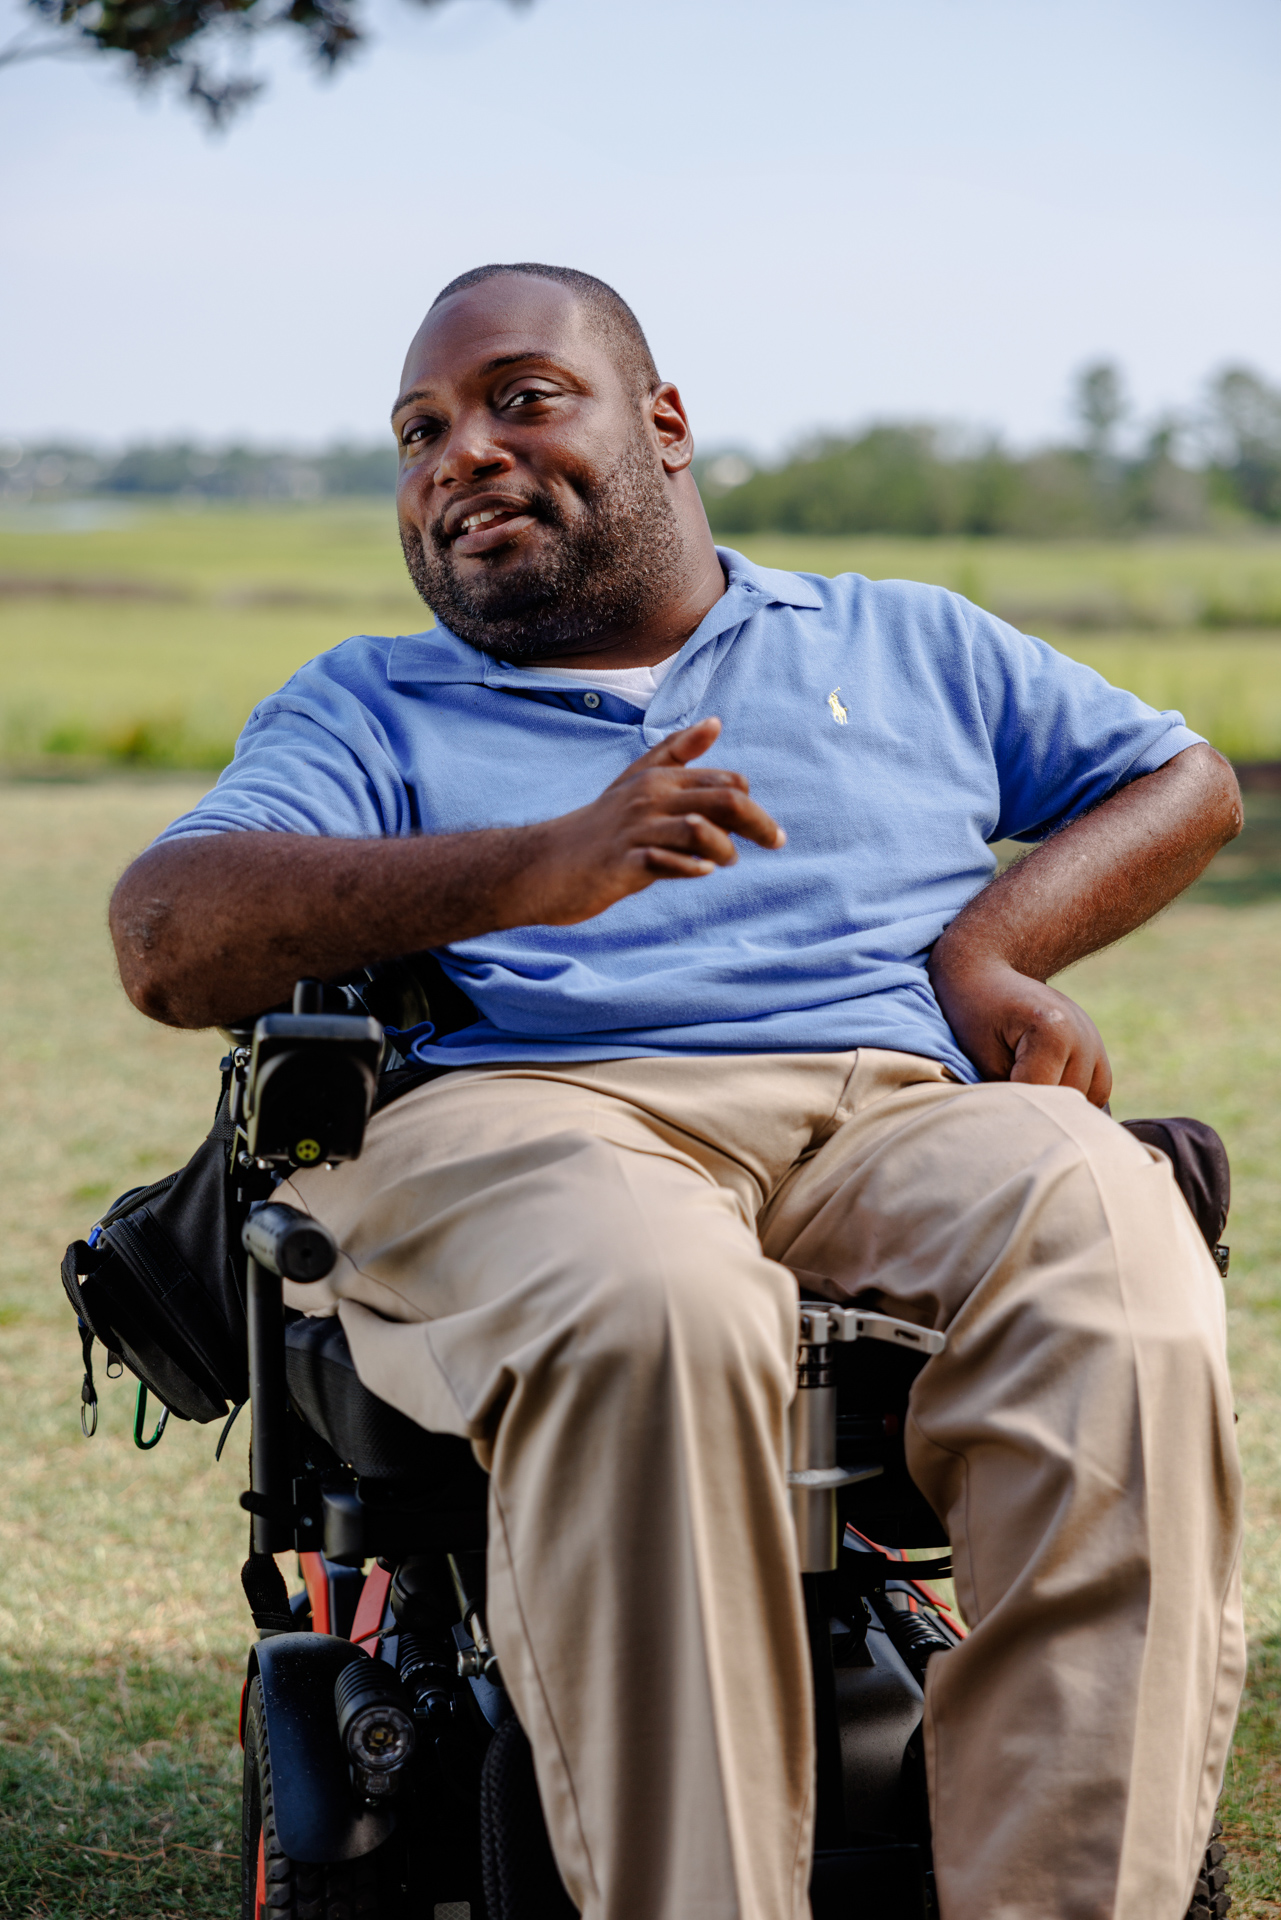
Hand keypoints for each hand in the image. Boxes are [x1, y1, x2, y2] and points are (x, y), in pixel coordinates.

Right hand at [508, 717, 785, 926]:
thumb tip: (715, 722)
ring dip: (724, 849)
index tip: (761, 831)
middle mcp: (650, 798)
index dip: (751, 806)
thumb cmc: (602, 825)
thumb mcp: (638, 781)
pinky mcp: (621, 863)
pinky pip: (664, 862)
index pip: (727, 784)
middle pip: (724, 802)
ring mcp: (635, 830)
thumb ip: (677, 752)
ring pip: (699, 829)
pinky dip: (690, 867)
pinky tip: (701, 871)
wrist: (548, 864)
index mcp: (659, 779)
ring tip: (722, 862)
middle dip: (758, 824)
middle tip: (774, 844)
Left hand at [930, 955, 1111, 1106]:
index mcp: (1054, 1032)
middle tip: (1002, 1106)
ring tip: (1023, 1092)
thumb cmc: (974, 1013)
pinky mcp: (1097, 1048)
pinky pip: (1095, 1094)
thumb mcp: (979, 1055)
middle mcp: (1084, 1036)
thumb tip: (1024, 1132)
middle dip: (1034, 1110)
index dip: (1011, 1110)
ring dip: (1055, 1107)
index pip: (1038, 1098)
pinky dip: (1072, 1099)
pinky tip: (1047, 1091)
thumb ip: (1006, 1093)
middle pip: (1065, 1104)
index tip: (990, 1112)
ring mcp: (1095, 1041)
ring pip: (1085, 1105)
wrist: (986, 971)